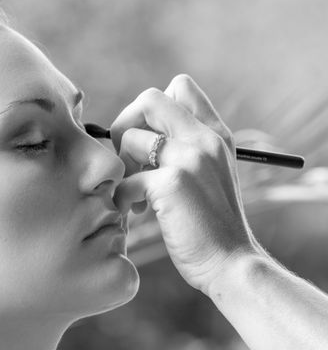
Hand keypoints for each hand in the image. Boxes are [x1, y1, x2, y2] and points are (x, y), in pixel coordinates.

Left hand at [112, 74, 260, 293]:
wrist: (230, 263)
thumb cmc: (211, 223)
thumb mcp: (209, 174)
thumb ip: (185, 148)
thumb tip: (137, 133)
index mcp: (214, 134)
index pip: (179, 86)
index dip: (150, 109)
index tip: (146, 140)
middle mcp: (204, 139)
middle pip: (148, 99)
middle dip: (125, 126)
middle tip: (129, 161)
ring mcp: (189, 159)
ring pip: (130, 138)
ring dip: (121, 167)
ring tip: (136, 194)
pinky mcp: (172, 185)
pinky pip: (125, 179)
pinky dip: (120, 197)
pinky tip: (133, 211)